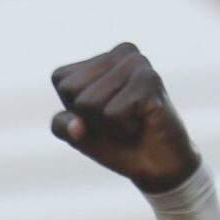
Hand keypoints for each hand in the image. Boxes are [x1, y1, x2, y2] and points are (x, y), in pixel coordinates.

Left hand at [49, 43, 200, 193]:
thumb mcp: (78, 135)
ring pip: (89, 102)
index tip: (102, 117)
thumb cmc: (118, 145)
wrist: (159, 167)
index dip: (75, 110)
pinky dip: (123, 129)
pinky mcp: (150, 80)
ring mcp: (137, 63)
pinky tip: (143, 123)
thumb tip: (77, 126)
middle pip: (73, 90)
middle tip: (119, 122)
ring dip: (108, 126)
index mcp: (101, 57)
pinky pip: (112, 113)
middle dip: (91, 118)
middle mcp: (122, 52)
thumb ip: (61, 125)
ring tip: (132, 122)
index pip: (61, 80)